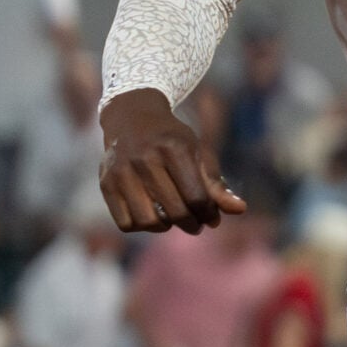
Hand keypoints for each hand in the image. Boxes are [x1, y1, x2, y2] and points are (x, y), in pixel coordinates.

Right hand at [99, 90, 245, 233]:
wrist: (132, 119)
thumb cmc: (173, 141)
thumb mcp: (198, 153)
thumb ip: (217, 184)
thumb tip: (240, 210)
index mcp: (175, 149)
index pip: (197, 197)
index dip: (208, 214)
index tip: (212, 218)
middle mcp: (145, 160)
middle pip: (175, 212)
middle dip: (192, 224)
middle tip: (196, 224)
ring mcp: (121, 173)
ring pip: (148, 222)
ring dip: (165, 227)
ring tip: (172, 219)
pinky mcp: (106, 184)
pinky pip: (126, 223)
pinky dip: (141, 227)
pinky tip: (151, 215)